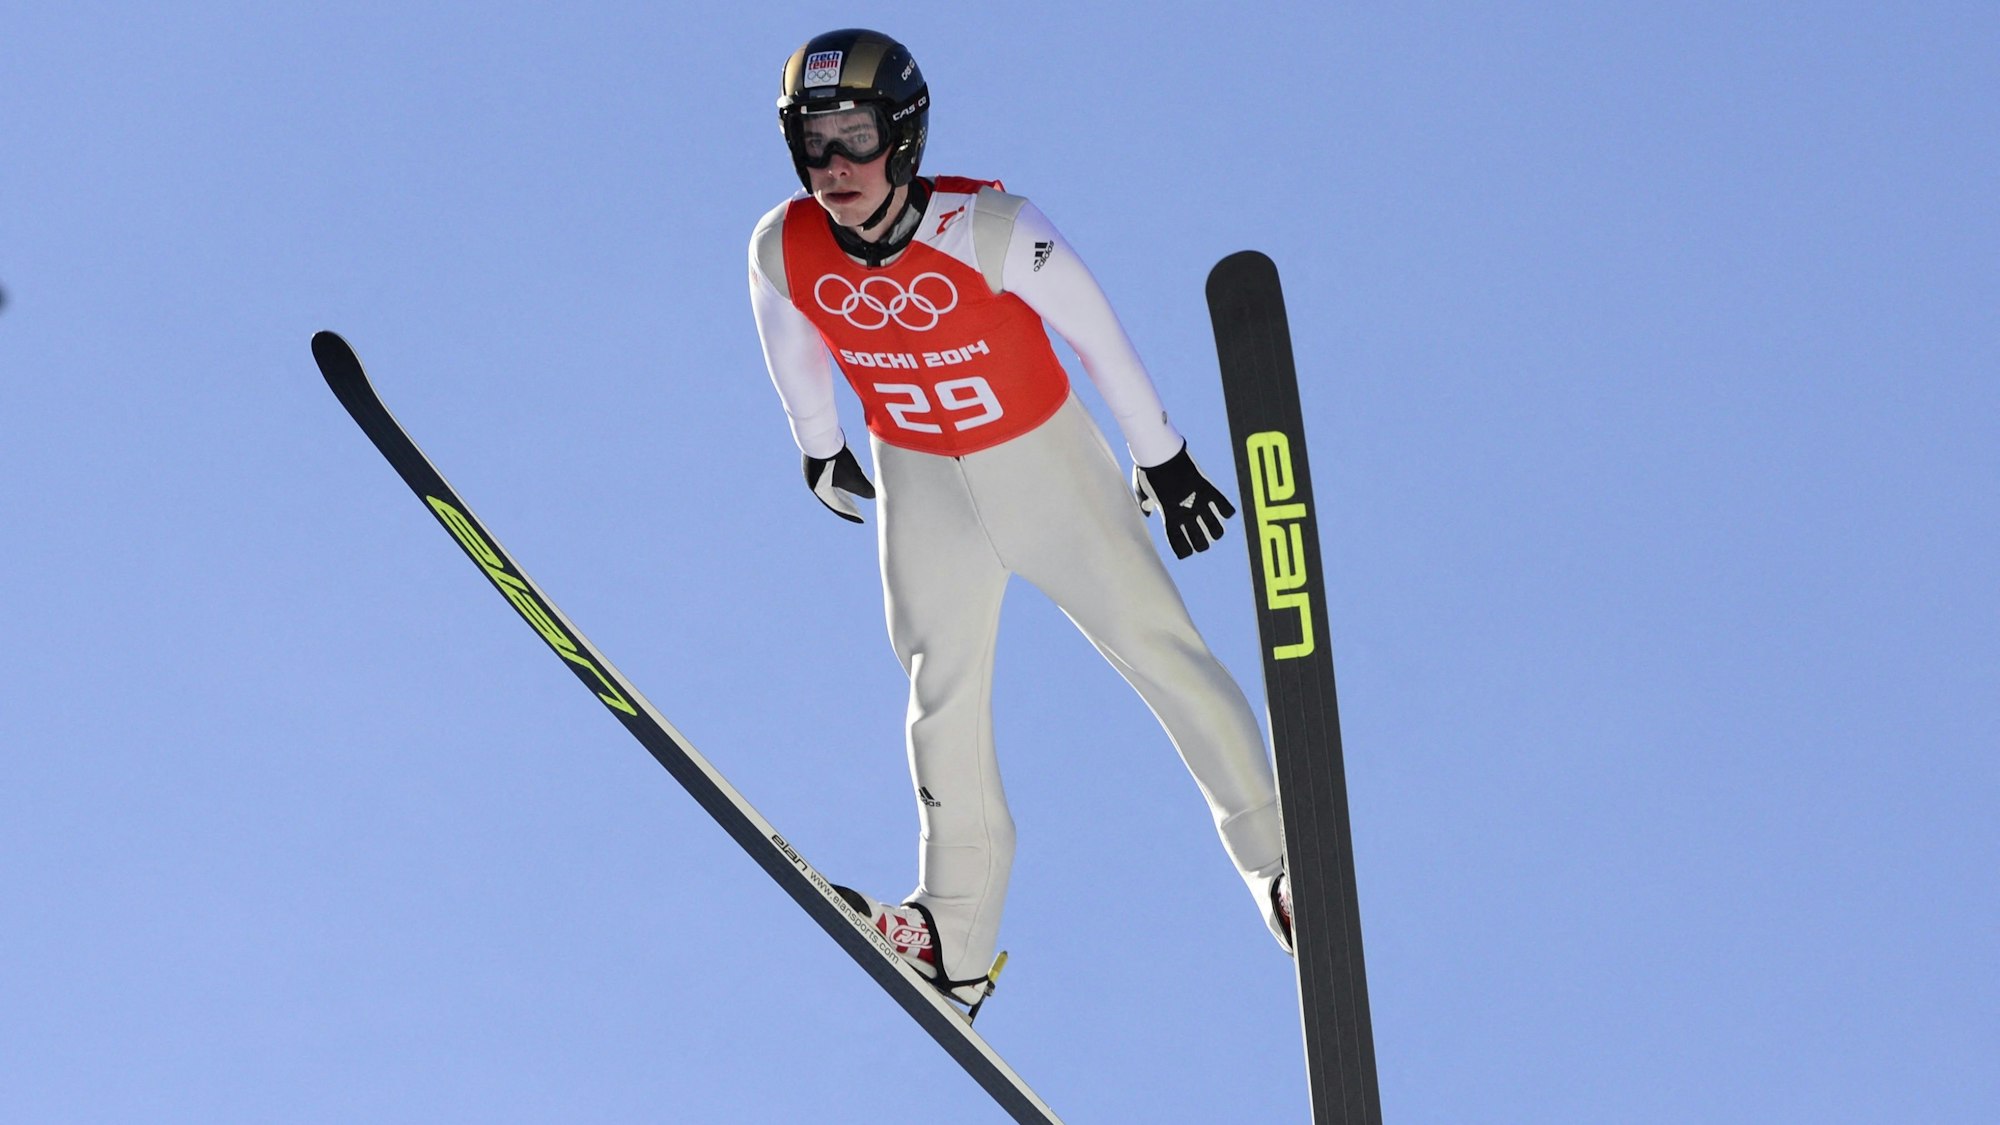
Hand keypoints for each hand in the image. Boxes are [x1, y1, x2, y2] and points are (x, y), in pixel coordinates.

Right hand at [803, 445, 875, 522]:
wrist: (822, 432)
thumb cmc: (837, 457)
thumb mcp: (854, 476)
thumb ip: (865, 489)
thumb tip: (875, 497)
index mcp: (819, 488)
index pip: (837, 505)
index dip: (850, 513)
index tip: (861, 519)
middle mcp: (814, 479)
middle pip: (832, 495)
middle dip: (845, 502)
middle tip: (857, 510)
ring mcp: (814, 467)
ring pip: (831, 482)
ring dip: (843, 488)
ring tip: (854, 492)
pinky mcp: (818, 455)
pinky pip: (831, 470)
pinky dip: (841, 474)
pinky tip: (848, 471)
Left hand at [1133, 442, 1234, 557]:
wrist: (1159, 451)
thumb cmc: (1148, 469)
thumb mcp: (1141, 489)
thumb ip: (1145, 503)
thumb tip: (1148, 511)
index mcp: (1168, 516)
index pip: (1181, 546)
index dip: (1184, 551)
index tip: (1185, 548)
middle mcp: (1185, 514)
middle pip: (1202, 544)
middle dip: (1203, 544)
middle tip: (1201, 537)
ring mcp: (1198, 502)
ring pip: (1217, 531)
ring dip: (1217, 531)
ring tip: (1214, 527)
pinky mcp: (1208, 489)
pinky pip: (1225, 508)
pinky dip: (1227, 511)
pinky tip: (1223, 509)